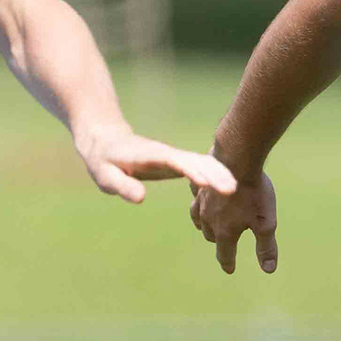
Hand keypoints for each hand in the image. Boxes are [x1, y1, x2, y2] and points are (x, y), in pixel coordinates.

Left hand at [79, 126, 234, 208]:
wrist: (107, 142)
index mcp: (153, 157)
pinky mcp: (179, 165)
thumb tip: (141, 198)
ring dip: (220, 174)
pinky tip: (228, 188)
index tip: (206, 182)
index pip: (176, 162)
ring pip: (204, 164)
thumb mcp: (106, 176)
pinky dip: (216, 176)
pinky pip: (202, 169)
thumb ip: (122, 186)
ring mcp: (176, 159)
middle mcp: (169, 155)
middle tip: (232, 189)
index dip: (191, 171)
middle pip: (197, 162)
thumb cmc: (104, 161)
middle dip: (215, 173)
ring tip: (236, 189)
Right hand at [192, 168, 278, 274]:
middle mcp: (208, 219)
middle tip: (224, 245)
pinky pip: (195, 197)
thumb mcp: (266, 224)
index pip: (225, 254)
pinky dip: (199, 201)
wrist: (237, 159)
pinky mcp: (199, 185)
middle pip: (210, 236)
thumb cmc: (254, 193)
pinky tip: (202, 198)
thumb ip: (266, 247)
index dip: (229, 263)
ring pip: (198, 219)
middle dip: (218, 242)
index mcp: (224, 232)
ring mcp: (201, 201)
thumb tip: (269, 270)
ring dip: (203, 225)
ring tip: (208, 226)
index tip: (230, 269)